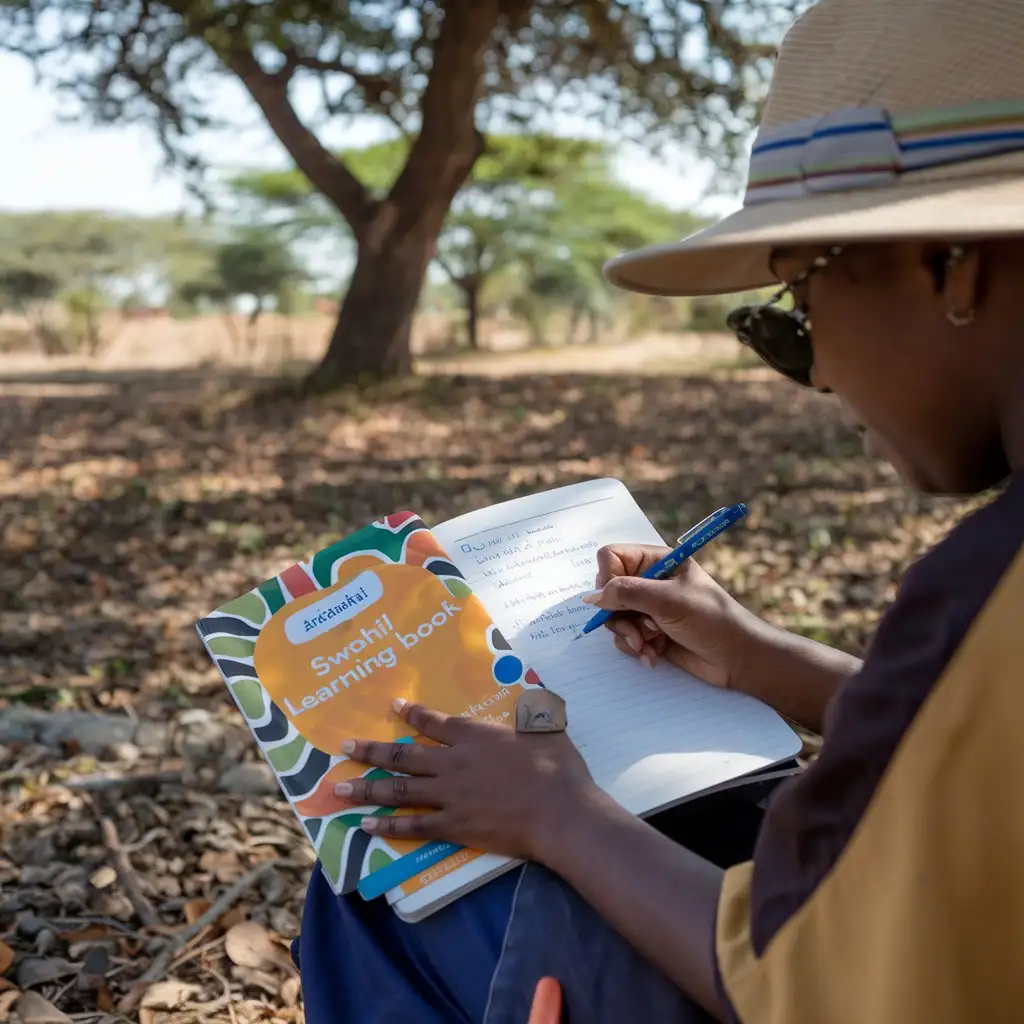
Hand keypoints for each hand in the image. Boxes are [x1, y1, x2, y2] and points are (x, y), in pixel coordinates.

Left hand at [335, 698, 600, 863]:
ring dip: (367, 789)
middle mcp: (452, 763)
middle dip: (371, 751)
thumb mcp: (547, 727)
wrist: (560, 813)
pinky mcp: (453, 826)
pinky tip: (366, 826)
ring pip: (399, 791)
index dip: (411, 713)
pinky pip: (413, 826)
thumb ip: (534, 711)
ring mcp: (449, 796)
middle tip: (344, 749)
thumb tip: (535, 695)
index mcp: (474, 736)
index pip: (434, 721)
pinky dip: (388, 826)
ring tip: (339, 790)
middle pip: (403, 756)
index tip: (392, 706)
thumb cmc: (557, 768)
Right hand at [586, 544, 761, 688]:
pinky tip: (653, 655)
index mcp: (657, 561)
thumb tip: (590, 598)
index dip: (608, 578)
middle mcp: (650, 582)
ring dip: (628, 635)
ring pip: (614, 617)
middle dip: (619, 615)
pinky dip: (636, 648)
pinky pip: (625, 637)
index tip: (616, 599)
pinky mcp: (650, 632)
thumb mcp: (667, 600)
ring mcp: (649, 608)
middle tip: (639, 630)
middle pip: (609, 591)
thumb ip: (626, 594)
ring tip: (649, 646)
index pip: (612, 558)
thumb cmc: (710, 619)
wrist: (737, 658)